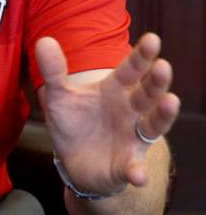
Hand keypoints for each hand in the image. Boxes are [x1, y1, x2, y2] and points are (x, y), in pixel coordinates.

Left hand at [36, 33, 180, 195]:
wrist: (74, 161)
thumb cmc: (73, 122)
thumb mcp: (59, 96)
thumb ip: (53, 71)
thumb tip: (44, 40)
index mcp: (115, 90)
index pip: (130, 70)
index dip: (141, 56)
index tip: (152, 39)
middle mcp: (130, 111)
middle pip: (147, 94)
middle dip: (156, 81)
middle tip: (163, 66)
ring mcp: (132, 138)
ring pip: (153, 125)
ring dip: (163, 115)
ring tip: (171, 101)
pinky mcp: (127, 165)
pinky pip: (135, 169)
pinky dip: (137, 172)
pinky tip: (138, 176)